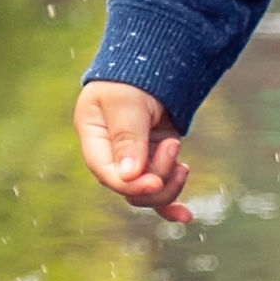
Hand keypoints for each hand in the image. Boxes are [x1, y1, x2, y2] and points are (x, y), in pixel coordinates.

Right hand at [76, 80, 192, 222]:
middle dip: (156, 175)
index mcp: (94, 138)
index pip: (106, 173)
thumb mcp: (126, 103)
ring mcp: (133, 160)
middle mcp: (110, 154)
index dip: (130, 184)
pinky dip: (172, 203)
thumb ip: (128, 137)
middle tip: (173, 145)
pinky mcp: (153, 161)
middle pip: (129, 188)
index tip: (155, 181)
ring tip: (178, 149)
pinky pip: (159, 190)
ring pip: (148, 192)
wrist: (152, 63)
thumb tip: (130, 175)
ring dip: (169, 181)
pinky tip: (186, 217)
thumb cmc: (132, 78)